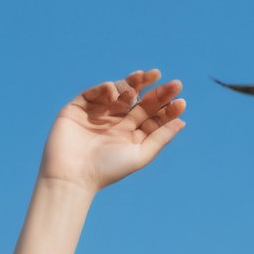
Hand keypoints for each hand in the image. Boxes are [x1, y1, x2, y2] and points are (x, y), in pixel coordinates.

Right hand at [37, 69, 185, 195]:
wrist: (72, 174)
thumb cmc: (108, 170)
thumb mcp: (140, 154)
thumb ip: (160, 137)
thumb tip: (182, 121)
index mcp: (131, 134)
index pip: (152, 116)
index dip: (166, 108)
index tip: (181, 102)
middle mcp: (117, 121)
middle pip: (140, 101)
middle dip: (157, 91)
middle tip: (175, 83)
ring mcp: (99, 112)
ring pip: (120, 91)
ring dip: (134, 83)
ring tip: (145, 78)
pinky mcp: (80, 106)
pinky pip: (96, 91)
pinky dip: (106, 88)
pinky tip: (115, 91)